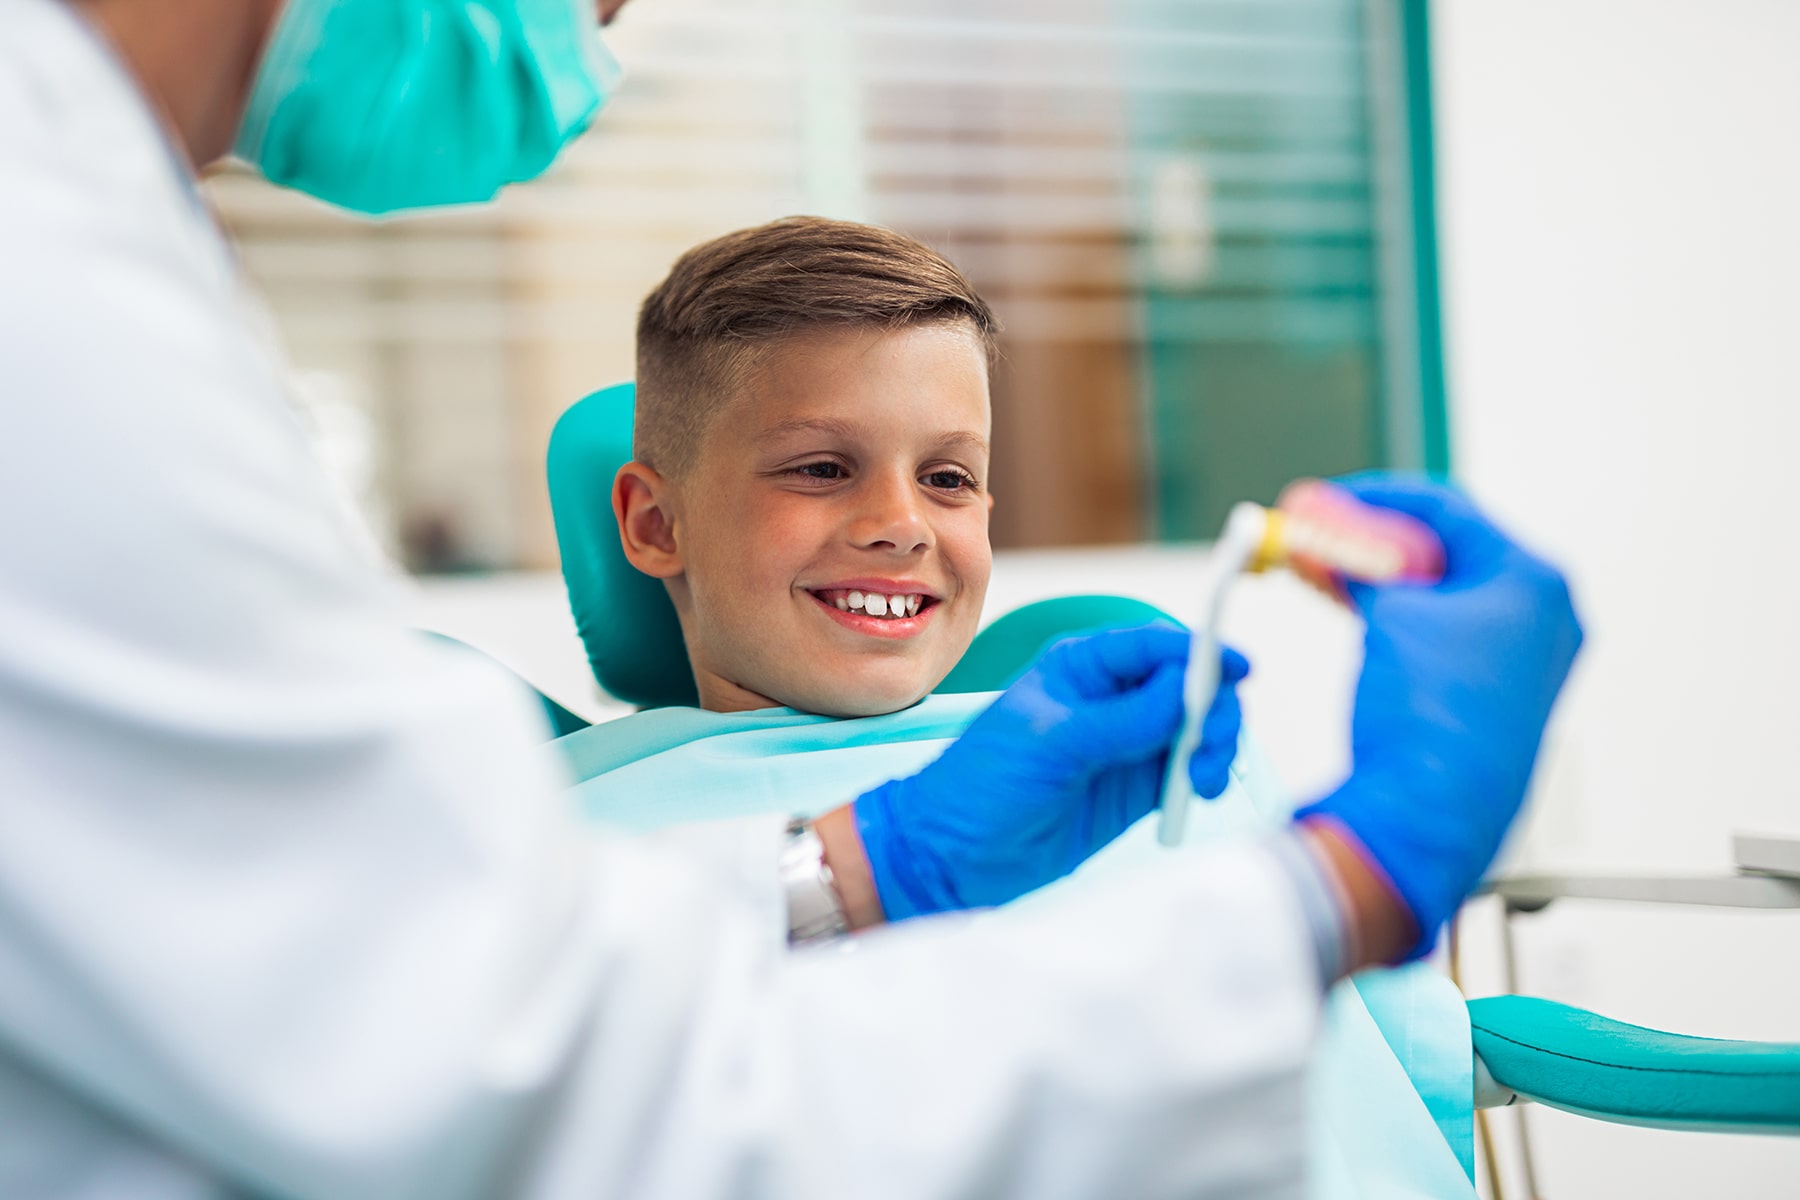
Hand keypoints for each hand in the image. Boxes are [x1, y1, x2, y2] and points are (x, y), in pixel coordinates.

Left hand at [853, 625, 1247, 919]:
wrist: (953, 856)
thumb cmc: (982, 784)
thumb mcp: (1053, 742)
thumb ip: (1126, 718)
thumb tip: (1189, 687)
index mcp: (1082, 666)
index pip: (1156, 645)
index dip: (1202, 651)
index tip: (1238, 667)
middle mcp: (1111, 698)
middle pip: (1190, 685)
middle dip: (1213, 709)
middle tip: (1209, 747)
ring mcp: (1127, 744)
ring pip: (1197, 729)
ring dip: (1214, 748)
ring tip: (1200, 782)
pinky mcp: (1135, 789)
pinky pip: (1188, 771)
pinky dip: (1204, 779)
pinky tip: (1196, 795)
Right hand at [1294, 474, 1582, 959]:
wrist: (1430, 813)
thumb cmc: (1427, 713)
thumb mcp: (1388, 615)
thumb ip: (1359, 563)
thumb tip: (1321, 534)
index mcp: (1534, 580)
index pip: (1448, 511)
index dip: (1376, 497)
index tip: (1326, 498)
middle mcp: (1544, 614)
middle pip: (1447, 549)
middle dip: (1373, 537)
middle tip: (1316, 528)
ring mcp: (1525, 657)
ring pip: (1441, 592)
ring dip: (1378, 575)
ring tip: (1318, 564)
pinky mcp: (1499, 693)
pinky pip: (1443, 631)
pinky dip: (1396, 613)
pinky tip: (1349, 603)